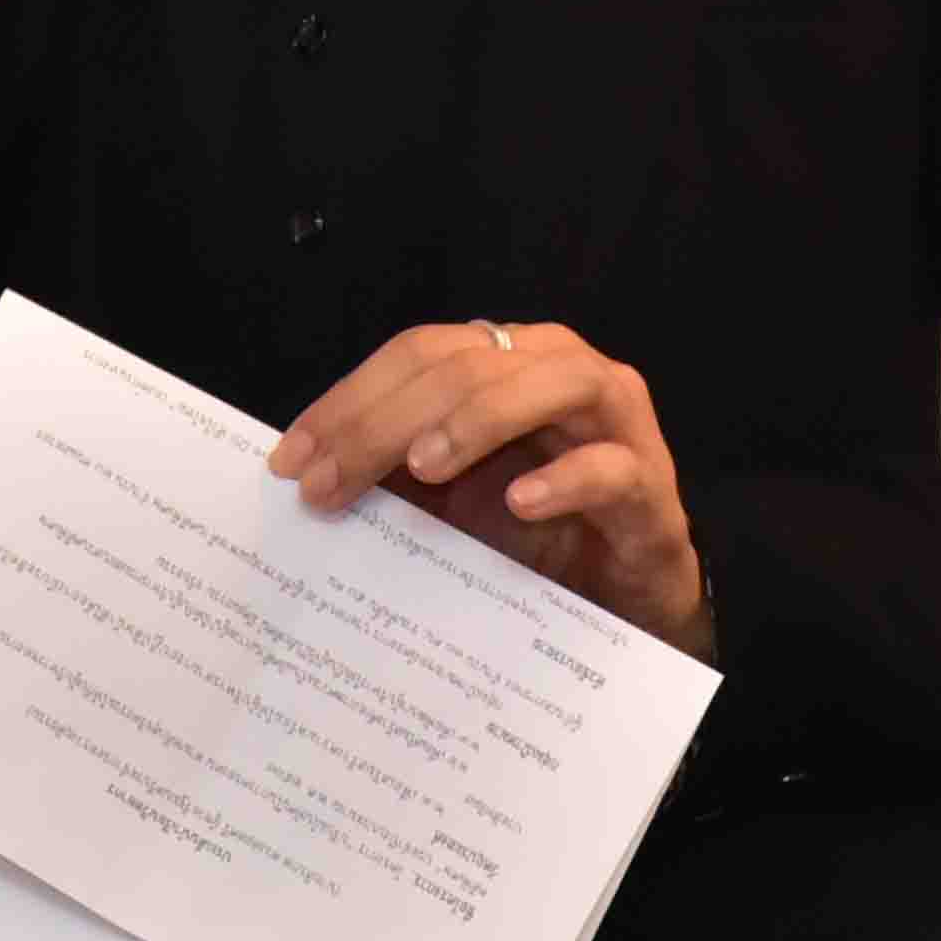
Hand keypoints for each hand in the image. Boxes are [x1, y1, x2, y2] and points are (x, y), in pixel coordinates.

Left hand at [268, 321, 709, 656]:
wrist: (626, 586)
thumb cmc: (536, 531)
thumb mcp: (450, 499)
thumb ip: (394, 473)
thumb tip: (309, 473)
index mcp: (506, 359)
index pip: (418, 354)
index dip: (351, 398)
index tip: (292, 458)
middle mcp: (558, 368)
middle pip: (466, 366)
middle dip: (385, 421)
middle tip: (328, 482)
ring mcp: (613, 418)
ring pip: (549, 384)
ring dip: (476, 420)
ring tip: (420, 466)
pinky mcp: (649, 480)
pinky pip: (608, 466)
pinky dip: (563, 479)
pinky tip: (520, 502)